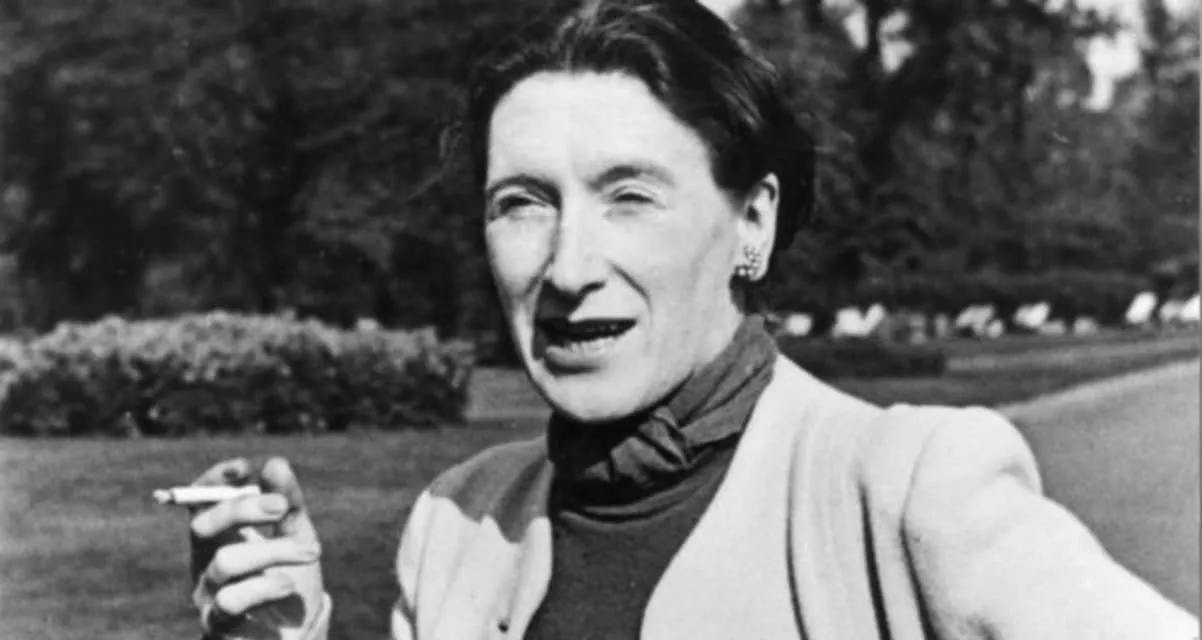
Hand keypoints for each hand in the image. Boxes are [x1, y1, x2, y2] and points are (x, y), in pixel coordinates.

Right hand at [189, 457, 325, 638]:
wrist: (299, 635)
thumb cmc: (291, 581)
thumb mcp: (297, 535)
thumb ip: (288, 502)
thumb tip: (275, 462)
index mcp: (218, 538)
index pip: (199, 501)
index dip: (215, 480)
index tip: (246, 468)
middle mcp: (204, 564)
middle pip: (202, 525)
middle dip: (244, 510)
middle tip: (282, 507)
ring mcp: (207, 597)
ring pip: (226, 561)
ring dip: (274, 550)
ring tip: (311, 551)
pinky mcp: (217, 627)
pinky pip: (232, 600)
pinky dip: (266, 586)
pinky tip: (288, 585)